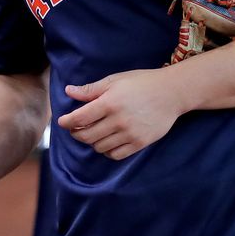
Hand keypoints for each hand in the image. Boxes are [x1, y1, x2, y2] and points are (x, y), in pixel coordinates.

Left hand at [56, 69, 187, 159]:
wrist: (172, 93)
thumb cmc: (142, 83)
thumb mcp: (115, 81)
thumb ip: (91, 90)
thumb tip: (69, 91)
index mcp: (110, 103)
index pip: (79, 118)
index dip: (67, 121)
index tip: (62, 121)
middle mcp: (118, 120)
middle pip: (87, 136)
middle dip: (76, 133)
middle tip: (75, 128)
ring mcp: (130, 134)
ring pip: (99, 147)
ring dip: (91, 142)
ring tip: (92, 133)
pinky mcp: (140, 143)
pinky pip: (115, 154)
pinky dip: (106, 151)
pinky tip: (107, 142)